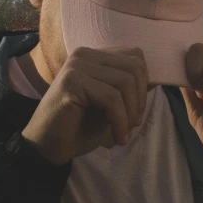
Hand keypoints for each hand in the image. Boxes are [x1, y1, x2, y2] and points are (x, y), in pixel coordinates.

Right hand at [22, 46, 148, 164]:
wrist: (47, 147)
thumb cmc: (79, 127)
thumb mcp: (110, 105)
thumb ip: (128, 89)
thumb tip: (155, 81)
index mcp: (93, 56)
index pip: (135, 56)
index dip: (144, 84)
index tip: (135, 112)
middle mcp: (84, 55)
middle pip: (134, 67)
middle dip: (140, 99)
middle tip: (132, 124)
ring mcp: (76, 66)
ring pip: (125, 82)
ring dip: (130, 113)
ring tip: (123, 133)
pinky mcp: (72, 83)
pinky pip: (111, 98)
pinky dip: (120, 121)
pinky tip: (117, 137)